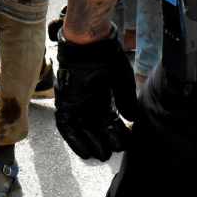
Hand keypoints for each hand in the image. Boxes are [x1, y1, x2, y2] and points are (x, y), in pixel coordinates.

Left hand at [54, 29, 141, 160]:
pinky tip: (83, 151)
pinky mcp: (64, 103)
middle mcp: (90, 107)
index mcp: (105, 103)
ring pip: (82, 133)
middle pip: (97, 133)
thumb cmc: (106, 57)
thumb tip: (132, 119)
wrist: (87, 41)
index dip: (118, 137)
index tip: (124, 142)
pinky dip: (74, 140)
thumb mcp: (122, 79)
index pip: (112, 127)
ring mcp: (77, 106)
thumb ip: (127, 99)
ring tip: (97, 155)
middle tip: (109, 151)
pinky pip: (67, 127)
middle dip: (104, 144)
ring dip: (90, 145)